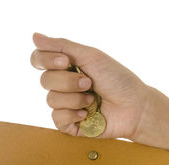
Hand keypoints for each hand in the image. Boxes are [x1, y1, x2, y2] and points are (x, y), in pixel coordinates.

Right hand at [30, 33, 168, 161]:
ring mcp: (66, 105)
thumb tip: (34, 36)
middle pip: (45, 80)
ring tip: (93, 99)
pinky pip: (57, 118)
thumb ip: (62, 46)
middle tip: (89, 83)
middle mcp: (64, 85)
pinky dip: (73, 114)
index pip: (39, 60)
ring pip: (51, 99)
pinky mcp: (70, 124)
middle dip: (68, 81)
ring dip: (75, 98)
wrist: (134, 106)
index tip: (66, 61)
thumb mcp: (91, 56)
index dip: (46, 60)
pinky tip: (87, 114)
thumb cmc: (117, 80)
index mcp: (66, 67)